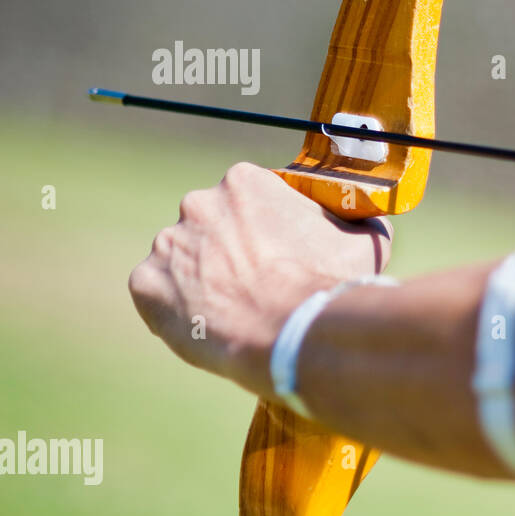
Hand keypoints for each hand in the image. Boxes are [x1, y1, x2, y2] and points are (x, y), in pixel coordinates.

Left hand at [128, 162, 392, 398]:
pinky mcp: (145, 284)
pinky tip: (208, 325)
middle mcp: (198, 202)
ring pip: (183, 260)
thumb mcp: (364, 241)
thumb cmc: (327, 284)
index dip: (265, 229)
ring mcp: (167, 243)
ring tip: (235, 312)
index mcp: (244, 182)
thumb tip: (368, 220)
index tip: (279, 255)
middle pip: (210, 225)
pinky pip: (157, 294)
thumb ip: (357, 221)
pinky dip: (177, 309)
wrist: (292, 334)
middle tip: (256, 284)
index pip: (248, 199)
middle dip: (228, 250)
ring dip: (202, 279)